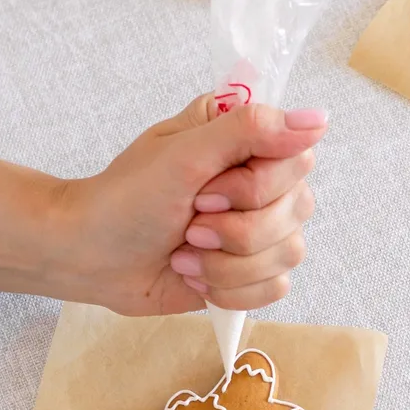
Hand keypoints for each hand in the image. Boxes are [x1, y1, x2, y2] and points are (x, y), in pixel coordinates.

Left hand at [60, 97, 326, 314]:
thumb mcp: (183, 152)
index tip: (205, 189)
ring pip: (287, 254)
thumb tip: (318, 120)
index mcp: (248, 142)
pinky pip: (275, 288)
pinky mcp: (253, 272)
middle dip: (234, 229)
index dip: (255, 186)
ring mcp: (261, 230)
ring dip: (226, 263)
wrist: (91, 257)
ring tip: (185, 252)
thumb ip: (250, 129)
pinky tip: (195, 276)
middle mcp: (263, 183)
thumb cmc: (126, 199)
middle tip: (189, 222)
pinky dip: (229, 289)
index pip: (298, 160)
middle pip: (296, 212)